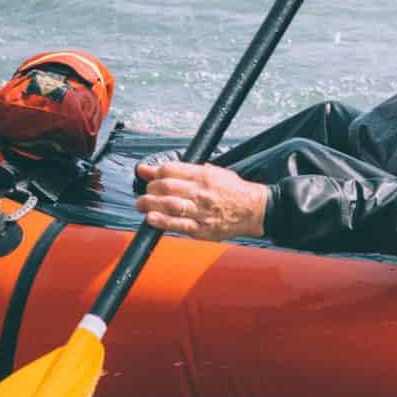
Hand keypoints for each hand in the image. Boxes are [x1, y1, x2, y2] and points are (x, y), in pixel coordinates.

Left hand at [134, 160, 268, 240]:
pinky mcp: (202, 228)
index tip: (146, 175)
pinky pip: (177, 224)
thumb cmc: (234, 191)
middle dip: (150, 188)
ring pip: (169, 205)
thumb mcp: (214, 172)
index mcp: (204, 175)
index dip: (154, 172)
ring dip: (150, 204)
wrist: (254, 210)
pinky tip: (151, 218)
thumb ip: (187, 170)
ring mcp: (201, 211)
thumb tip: (160, 168)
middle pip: (166, 186)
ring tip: (141, 204)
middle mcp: (201, 191)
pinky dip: (161, 221)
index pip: (171, 170)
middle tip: (145, 192)